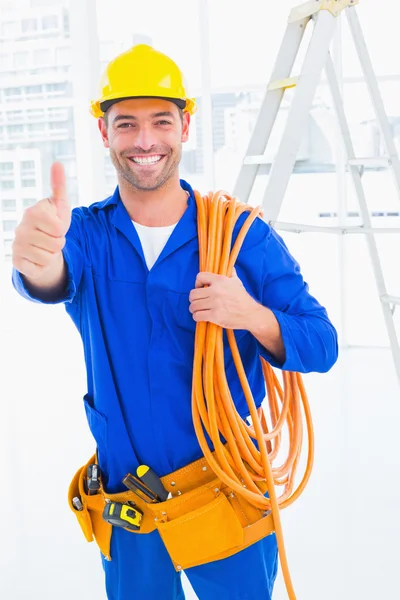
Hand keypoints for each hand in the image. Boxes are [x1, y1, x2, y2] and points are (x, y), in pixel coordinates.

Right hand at [12, 162, 71, 279]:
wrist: (41, 246)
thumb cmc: (52, 224)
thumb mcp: (60, 206)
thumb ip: (59, 186)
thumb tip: (57, 163)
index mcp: (32, 212)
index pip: (59, 228)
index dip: (62, 229)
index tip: (55, 226)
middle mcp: (21, 228)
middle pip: (57, 244)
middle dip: (59, 243)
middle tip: (51, 239)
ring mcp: (16, 245)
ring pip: (49, 257)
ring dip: (52, 255)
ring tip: (45, 248)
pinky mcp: (17, 262)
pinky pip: (40, 268)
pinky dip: (43, 266)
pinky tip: (37, 258)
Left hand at [189, 270, 259, 328]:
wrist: (250, 314)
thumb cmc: (243, 298)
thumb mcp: (237, 282)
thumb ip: (231, 274)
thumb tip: (229, 267)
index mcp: (220, 280)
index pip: (200, 276)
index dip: (197, 283)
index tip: (200, 288)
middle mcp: (216, 291)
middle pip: (193, 293)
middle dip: (193, 299)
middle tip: (196, 301)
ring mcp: (215, 304)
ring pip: (194, 305)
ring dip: (193, 309)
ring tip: (197, 310)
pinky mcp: (215, 316)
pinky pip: (197, 316)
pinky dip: (196, 317)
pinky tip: (200, 317)